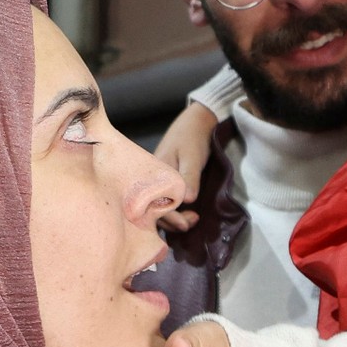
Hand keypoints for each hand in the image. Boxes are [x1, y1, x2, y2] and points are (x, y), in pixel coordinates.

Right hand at [153, 103, 218, 231]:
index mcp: (154, 174)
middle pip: (154, 210)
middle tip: (191, 223)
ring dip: (172, 218)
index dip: (171, 218)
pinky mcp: (163, 182)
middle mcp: (151, 180)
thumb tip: (187, 200)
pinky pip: (163, 201)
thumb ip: (189, 178)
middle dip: (171, 221)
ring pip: (157, 208)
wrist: (195, 122)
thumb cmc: (192, 137)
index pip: (155, 204)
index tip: (186, 223)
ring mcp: (156, 181)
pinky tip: (185, 213)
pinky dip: (172, 211)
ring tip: (191, 220)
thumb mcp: (192, 157)